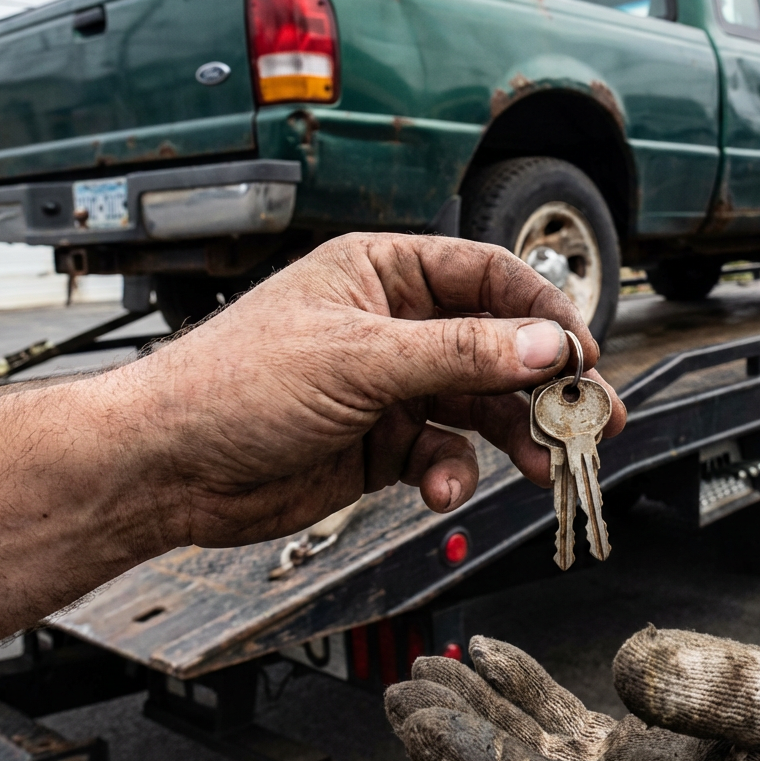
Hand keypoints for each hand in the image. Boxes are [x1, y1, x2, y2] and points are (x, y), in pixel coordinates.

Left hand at [118, 233, 624, 549]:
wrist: (167, 468)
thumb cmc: (236, 383)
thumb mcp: (359, 359)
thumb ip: (459, 354)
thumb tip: (544, 346)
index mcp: (385, 273)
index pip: (488, 278)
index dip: (542, 314)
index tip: (581, 354)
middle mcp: (395, 325)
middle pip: (495, 347)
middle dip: (543, 384)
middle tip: (592, 418)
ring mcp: (390, 386)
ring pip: (478, 406)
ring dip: (513, 435)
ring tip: (545, 464)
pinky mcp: (382, 443)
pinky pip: (443, 453)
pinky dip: (453, 473)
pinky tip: (444, 488)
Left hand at [386, 629, 759, 760]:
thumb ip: (711, 690)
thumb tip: (628, 671)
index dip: (475, 758)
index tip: (419, 714)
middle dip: (461, 736)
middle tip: (406, 690)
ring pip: (541, 753)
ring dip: (487, 712)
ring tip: (436, 671)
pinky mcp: (653, 756)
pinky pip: (575, 730)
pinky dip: (533, 695)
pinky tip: (498, 660)